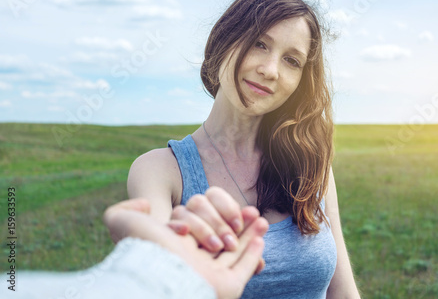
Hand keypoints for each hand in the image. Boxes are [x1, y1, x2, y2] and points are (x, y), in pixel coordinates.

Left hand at [104, 198, 267, 298]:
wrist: (158, 273)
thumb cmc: (140, 246)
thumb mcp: (121, 220)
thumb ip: (126, 209)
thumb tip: (146, 204)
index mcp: (175, 248)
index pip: (202, 227)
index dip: (217, 214)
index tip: (223, 207)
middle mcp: (192, 262)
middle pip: (222, 239)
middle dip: (239, 224)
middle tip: (252, 210)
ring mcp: (209, 276)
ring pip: (235, 252)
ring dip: (250, 234)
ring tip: (262, 219)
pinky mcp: (226, 288)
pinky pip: (243, 269)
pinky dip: (253, 254)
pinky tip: (260, 239)